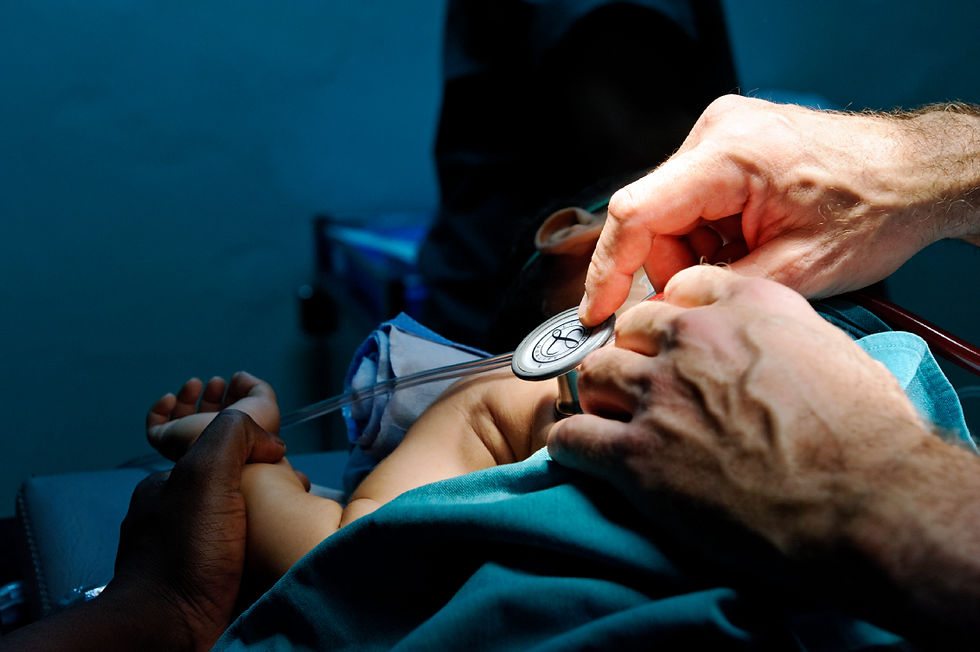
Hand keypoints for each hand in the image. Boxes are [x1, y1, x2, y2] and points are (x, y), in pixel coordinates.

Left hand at [109, 409, 285, 649]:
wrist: (170, 629)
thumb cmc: (186, 550)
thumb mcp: (205, 471)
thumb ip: (233, 436)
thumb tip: (271, 442)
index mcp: (167, 488)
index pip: (223, 460)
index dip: (260, 460)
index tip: (287, 473)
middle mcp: (173, 521)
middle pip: (235, 494)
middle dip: (270, 495)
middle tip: (299, 503)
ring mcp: (187, 558)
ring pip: (242, 530)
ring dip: (272, 529)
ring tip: (299, 531)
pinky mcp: (204, 590)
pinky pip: (243, 563)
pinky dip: (265, 559)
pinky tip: (282, 560)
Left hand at [553, 265, 930, 556]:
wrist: (865, 500)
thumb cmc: (868, 434)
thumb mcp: (835, 351)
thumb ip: (783, 333)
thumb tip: (769, 349)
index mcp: (742, 305)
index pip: (678, 289)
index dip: (671, 320)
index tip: (671, 342)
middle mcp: (692, 339)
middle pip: (628, 330)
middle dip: (631, 356)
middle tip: (641, 387)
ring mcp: (659, 396)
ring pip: (592, 374)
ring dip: (597, 395)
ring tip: (608, 416)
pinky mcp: (637, 456)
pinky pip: (573, 436)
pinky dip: (570, 442)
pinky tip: (579, 450)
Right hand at [579, 95, 979, 324]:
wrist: (920, 175)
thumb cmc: (876, 211)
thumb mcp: (796, 271)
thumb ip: (714, 293)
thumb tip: (655, 315)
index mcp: (728, 155)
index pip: (635, 212)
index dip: (608, 268)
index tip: (597, 312)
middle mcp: (715, 133)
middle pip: (653, 217)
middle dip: (672, 268)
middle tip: (714, 296)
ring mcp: (722, 135)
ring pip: (671, 214)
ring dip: (696, 254)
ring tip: (753, 263)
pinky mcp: (731, 146)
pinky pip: (693, 202)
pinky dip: (711, 237)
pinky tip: (750, 246)